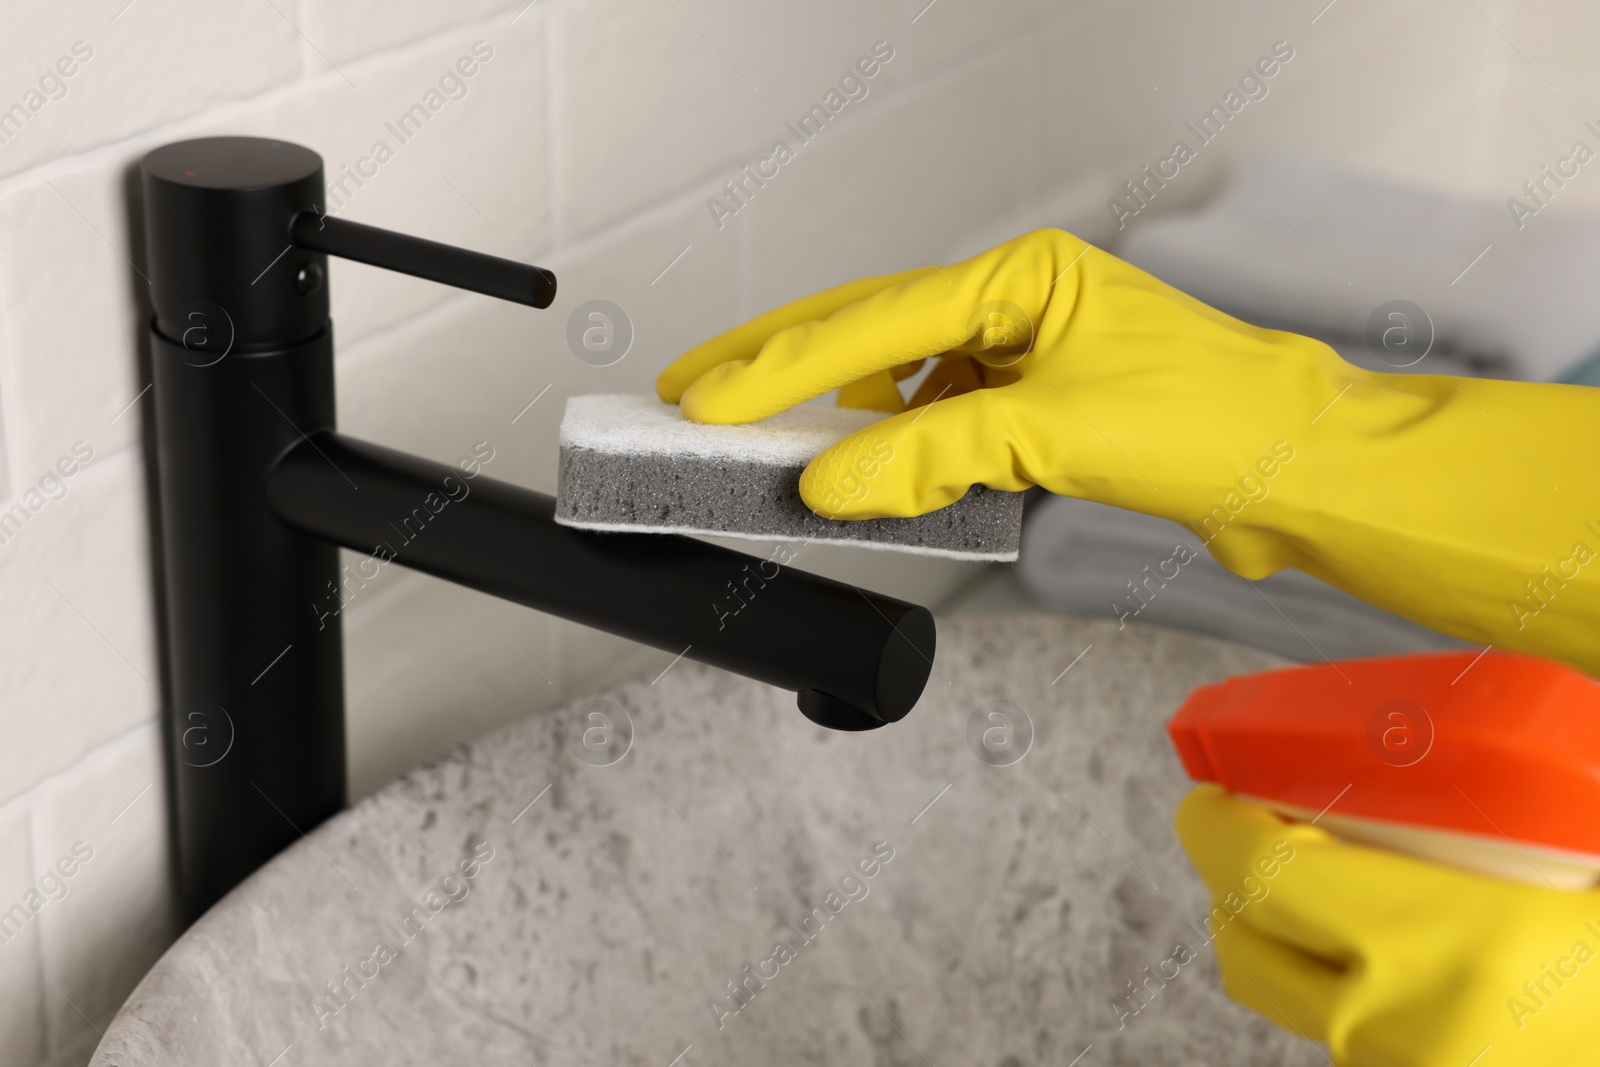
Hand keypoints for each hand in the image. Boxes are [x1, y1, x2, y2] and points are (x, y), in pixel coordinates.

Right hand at [658, 229, 1599, 676]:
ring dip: (837, 410)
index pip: (873, 319)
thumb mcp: (1054, 435)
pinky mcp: (1037, 408)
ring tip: (762, 432)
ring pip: (901, 376)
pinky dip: (898, 445)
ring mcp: (1025, 354)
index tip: (704, 396)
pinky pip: (940, 420)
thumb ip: (931, 456)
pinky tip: (869, 463)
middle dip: (778, 362)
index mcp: (1022, 277)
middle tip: (691, 388)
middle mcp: (1017, 305)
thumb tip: (829, 481)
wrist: (1296, 470)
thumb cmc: (1209, 422)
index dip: (778, 363)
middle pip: (869, 328)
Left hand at [1175, 783, 1599, 1065]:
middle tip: (1246, 818)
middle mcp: (1404, 1027)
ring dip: (1276, 928)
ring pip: (1289, 996)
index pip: (1262, 874)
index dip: (1217, 823)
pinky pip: (1346, 1032)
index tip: (1210, 788)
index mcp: (1446, 947)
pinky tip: (1377, 937)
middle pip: (1246, 942)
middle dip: (1228, 873)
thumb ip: (1560, 777)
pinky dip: (1334, 977)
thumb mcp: (1596, 833)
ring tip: (1307, 872)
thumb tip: (1561, 704)